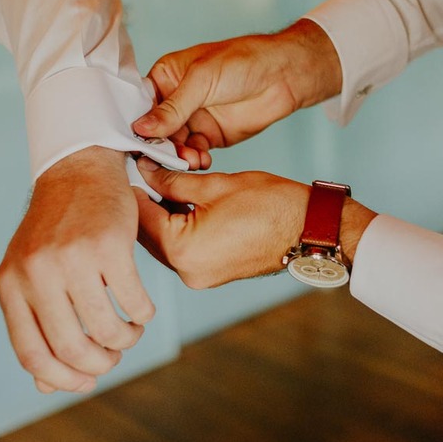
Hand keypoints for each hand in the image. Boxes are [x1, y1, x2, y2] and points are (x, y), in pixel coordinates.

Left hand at [0, 146, 153, 393]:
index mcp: (11, 284)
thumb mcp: (32, 274)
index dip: (61, 380)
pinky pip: (134, 301)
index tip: (85, 381)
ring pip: (106, 329)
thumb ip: (36, 325)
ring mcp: (73, 257)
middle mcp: (37, 272)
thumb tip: (47, 388)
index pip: (31, 354)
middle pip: (71, 348)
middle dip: (100, 364)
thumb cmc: (56, 230)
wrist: (77, 171)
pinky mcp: (110, 244)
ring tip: (130, 332)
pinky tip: (142, 309)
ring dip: (125, 341)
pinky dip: (143, 315)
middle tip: (113, 356)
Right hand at [131, 19, 341, 169]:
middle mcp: (176, 99)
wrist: (283, 75)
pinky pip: (194, 152)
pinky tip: (201, 161)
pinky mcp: (210, 136)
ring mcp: (193, 119)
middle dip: (160, 146)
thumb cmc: (242, 61)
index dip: (137, 124)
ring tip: (189, 161)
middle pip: (156, 130)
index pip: (141, 104)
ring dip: (178, 156)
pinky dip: (195, 160)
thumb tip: (141, 128)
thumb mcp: (202, 80)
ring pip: (174, 145)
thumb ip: (172, 108)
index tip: (136, 143)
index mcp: (166, 77)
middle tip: (165, 159)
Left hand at [133, 158, 376, 288]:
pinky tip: (185, 203)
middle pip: (147, 232)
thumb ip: (173, 181)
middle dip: (146, 201)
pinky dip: (179, 227)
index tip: (132, 165)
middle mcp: (186, 271)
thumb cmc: (271, 205)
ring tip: (168, 182)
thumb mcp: (214, 185)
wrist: (310, 230)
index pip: (140, 216)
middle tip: (148, 169)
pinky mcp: (210, 274)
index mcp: (182, 250)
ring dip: (162, 214)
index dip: (134, 186)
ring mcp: (199, 276)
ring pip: (164, 241)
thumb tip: (146, 171)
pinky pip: (182, 249)